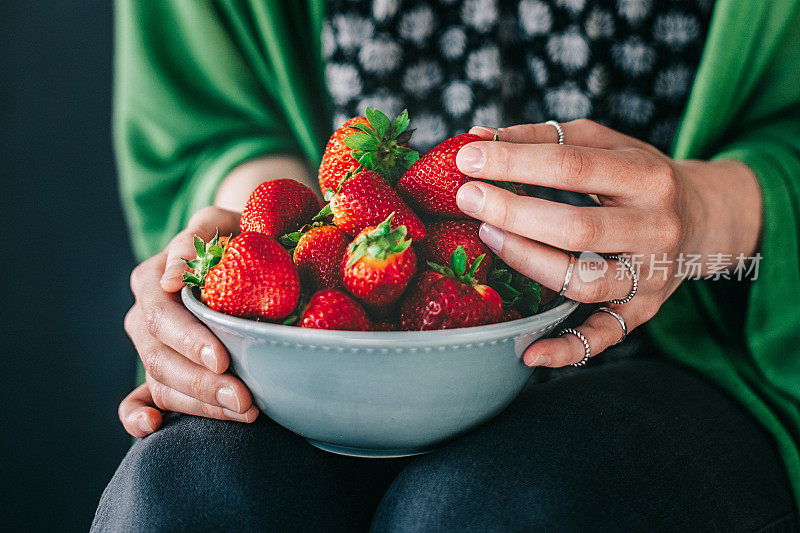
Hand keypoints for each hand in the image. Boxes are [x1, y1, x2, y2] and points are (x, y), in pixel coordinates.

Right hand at [120, 206, 258, 436]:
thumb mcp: (224, 221)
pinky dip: (138, 417)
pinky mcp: (158, 370)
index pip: (163, 316)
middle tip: (243, 400)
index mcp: (154, 279)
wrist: (239, 251)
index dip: (190, 341)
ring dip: (200, 404)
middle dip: (203, 384)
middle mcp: (145, 315)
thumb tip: (172, 277)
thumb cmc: (237, 235)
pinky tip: (153, 427)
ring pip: (162, 383)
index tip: (222, 360)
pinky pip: (138, 399)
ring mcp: (149, 347)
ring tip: (243, 414)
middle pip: (162, 358)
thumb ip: (203, 231)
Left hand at [455, 120, 761, 367]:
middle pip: (576, 228)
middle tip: (466, 197)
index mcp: (646, 176)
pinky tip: (527, 353)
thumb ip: (543, 139)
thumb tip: (477, 138)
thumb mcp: (604, 144)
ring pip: (585, 282)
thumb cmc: (638, 176)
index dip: (516, 161)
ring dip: (529, 263)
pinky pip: (605, 337)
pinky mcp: (643, 311)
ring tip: (487, 236)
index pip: (573, 166)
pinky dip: (567, 350)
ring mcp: (650, 276)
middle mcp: (654, 228)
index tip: (469, 157)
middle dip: (514, 212)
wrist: (704, 218)